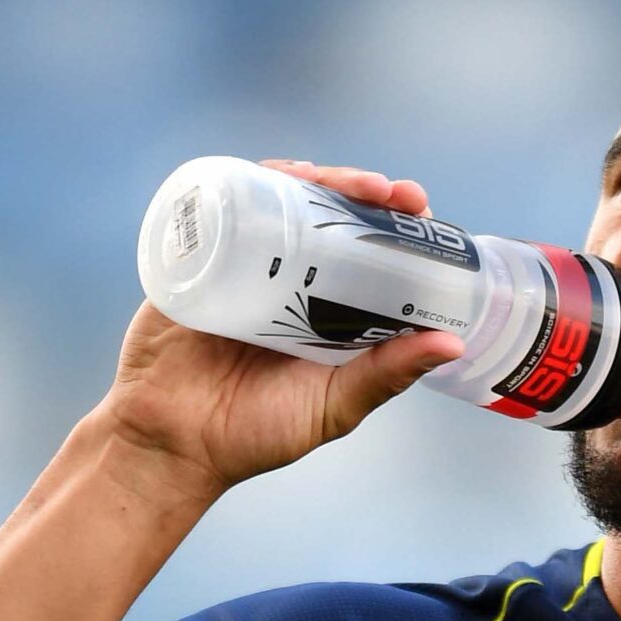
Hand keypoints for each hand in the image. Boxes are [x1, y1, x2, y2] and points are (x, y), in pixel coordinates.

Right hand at [90, 161, 464, 502]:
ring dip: (322, 179)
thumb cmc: (253, 433)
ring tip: (352, 183)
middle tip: (395, 192)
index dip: (399, 229)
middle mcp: (291, 280)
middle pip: (332, 216)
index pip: (371, 254)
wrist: (168, 444)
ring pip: (286, 203)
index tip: (424, 214)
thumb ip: (386, 376)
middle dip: (366, 193)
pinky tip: (283, 176)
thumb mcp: (332, 405)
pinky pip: (227, 207)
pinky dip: (256, 182)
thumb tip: (452, 344)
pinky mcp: (199, 257)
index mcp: (328, 311)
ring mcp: (245, 264)